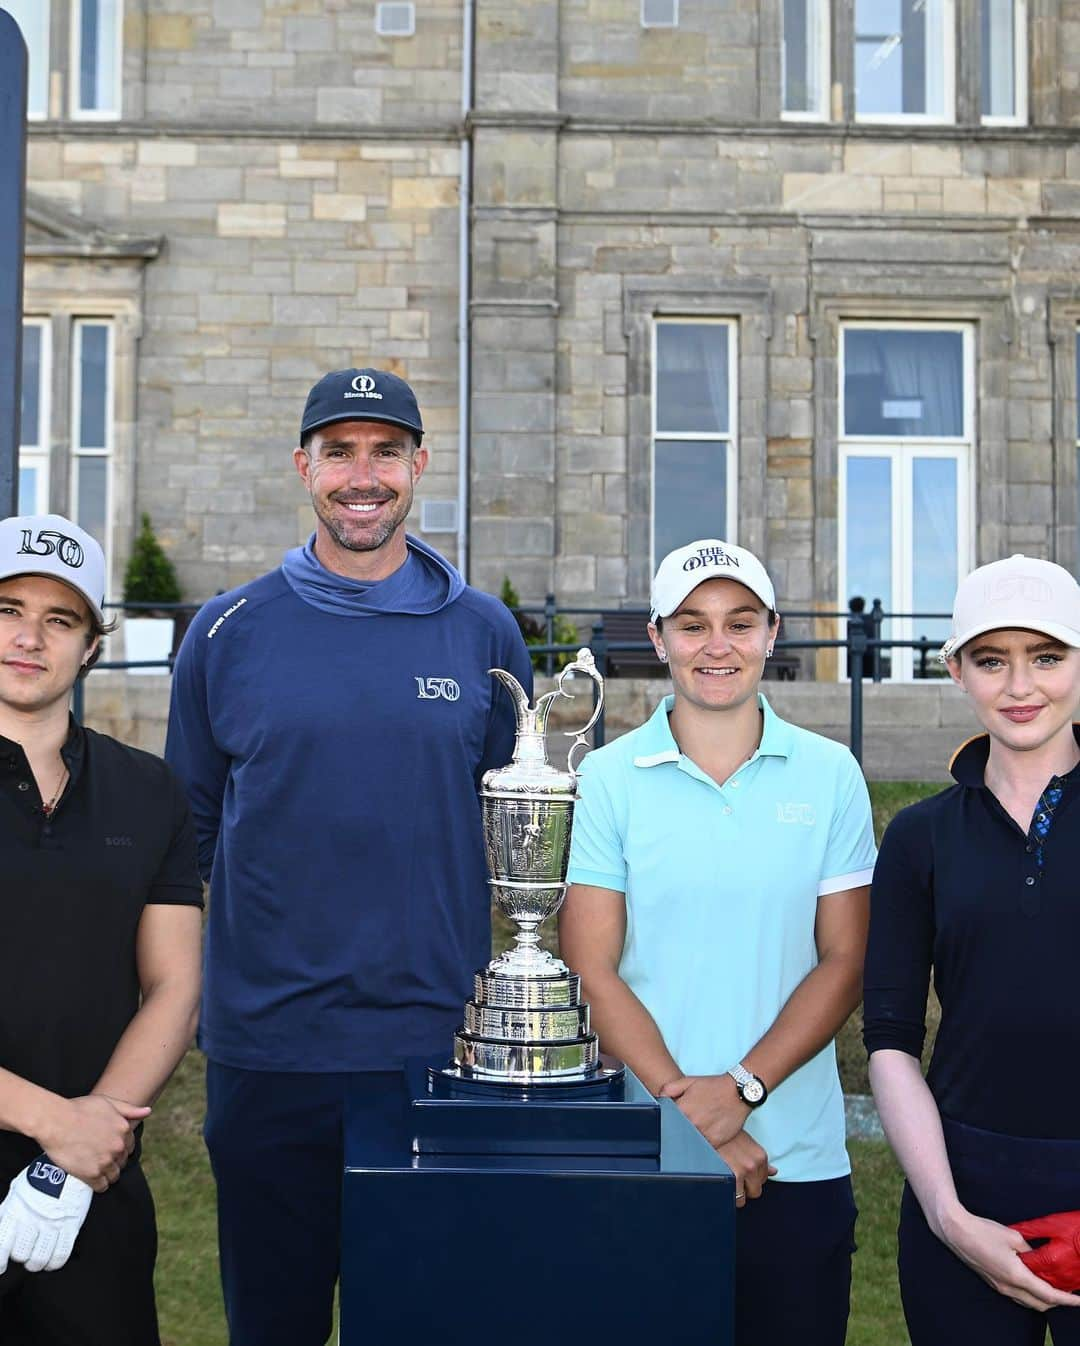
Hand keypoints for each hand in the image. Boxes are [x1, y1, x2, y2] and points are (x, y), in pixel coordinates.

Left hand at [0, 1157, 92, 1272]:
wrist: (68, 1166)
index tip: (1, 1267)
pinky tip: (51, 1259)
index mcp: (16, 1211)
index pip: (3, 1245)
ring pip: (40, 1259)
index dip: (0, 1261)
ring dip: (37, 1263)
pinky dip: (54, 1262)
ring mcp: (52, 1223)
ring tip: (37, 1258)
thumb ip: (5, 1213)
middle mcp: (32, 1220)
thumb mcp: (17, 1192)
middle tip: (26, 1252)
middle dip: (22, 1257)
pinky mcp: (71, 1225)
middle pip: (21, 1254)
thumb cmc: (40, 1179)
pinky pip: (61, 1254)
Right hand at [36, 1095, 148, 1192]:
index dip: (120, 1148)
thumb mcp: (107, 1102)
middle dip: (114, 1160)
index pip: (130, 1146)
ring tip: (96, 1169)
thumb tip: (148, 1112)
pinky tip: (92, 1179)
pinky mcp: (91, 1174)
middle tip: (100, 1158)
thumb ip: (129, 1109)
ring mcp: (106, 1161)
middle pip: (122, 1161)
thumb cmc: (79, 1109)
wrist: (56, 1121)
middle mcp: (118, 1147)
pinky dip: (99, 1185)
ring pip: (114, 1175)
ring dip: (107, 1174)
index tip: (109, 1148)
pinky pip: (102, 1187)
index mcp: (124, 1129)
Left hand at [660, 1074, 749, 1149]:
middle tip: (682, 1129)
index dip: (666, 1124)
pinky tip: (704, 1138)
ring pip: (690, 1143)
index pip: (667, 1123)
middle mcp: (693, 1123)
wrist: (738, 1091)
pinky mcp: (716, 1142)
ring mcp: (705, 1134)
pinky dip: (702, 1145)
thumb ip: (669, 1089)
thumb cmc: (713, 1086)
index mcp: (683, 1109)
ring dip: (689, 1140)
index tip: (667, 1126)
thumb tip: (658, 1099)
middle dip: (678, 1132)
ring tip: (694, 1133)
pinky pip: (704, 1149)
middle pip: (677, 1135)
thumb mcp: (688, 1081)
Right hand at [715, 1129, 777, 1206]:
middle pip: (755, 1191)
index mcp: (760, 1156)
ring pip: (743, 1198)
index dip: (752, 1180)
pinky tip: (721, 1187)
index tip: (743, 1175)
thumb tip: (773, 1171)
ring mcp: (742, 1172)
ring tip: (726, 1183)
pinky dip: (728, 1197)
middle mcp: (753, 1165)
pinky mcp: (730, 1178)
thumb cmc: (724, 1134)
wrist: (707, 1129)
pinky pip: (734, 1199)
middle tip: (734, 1178)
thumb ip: (759, 1158)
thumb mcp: (745, 1141)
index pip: (763, 1180)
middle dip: (746, 1188)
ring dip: (736, 1194)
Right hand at [941, 1208, 1079, 1311]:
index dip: (1067, 1300)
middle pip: (1040, 1305)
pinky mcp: (993, 1283)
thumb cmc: (983, 1231)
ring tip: (1054, 1287)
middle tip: (1068, 1292)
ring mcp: (999, 1287)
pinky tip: (1034, 1281)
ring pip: (1028, 1302)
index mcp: (1016, 1275)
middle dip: (1057, 1302)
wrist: (956, 1232)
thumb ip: (1030, 1251)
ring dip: (1043, 1299)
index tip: (1079, 1301)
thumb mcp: (1013, 1236)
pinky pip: (1018, 1296)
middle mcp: (1008, 1287)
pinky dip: (1031, 1294)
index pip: (1049, 1295)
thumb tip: (1040, 1258)